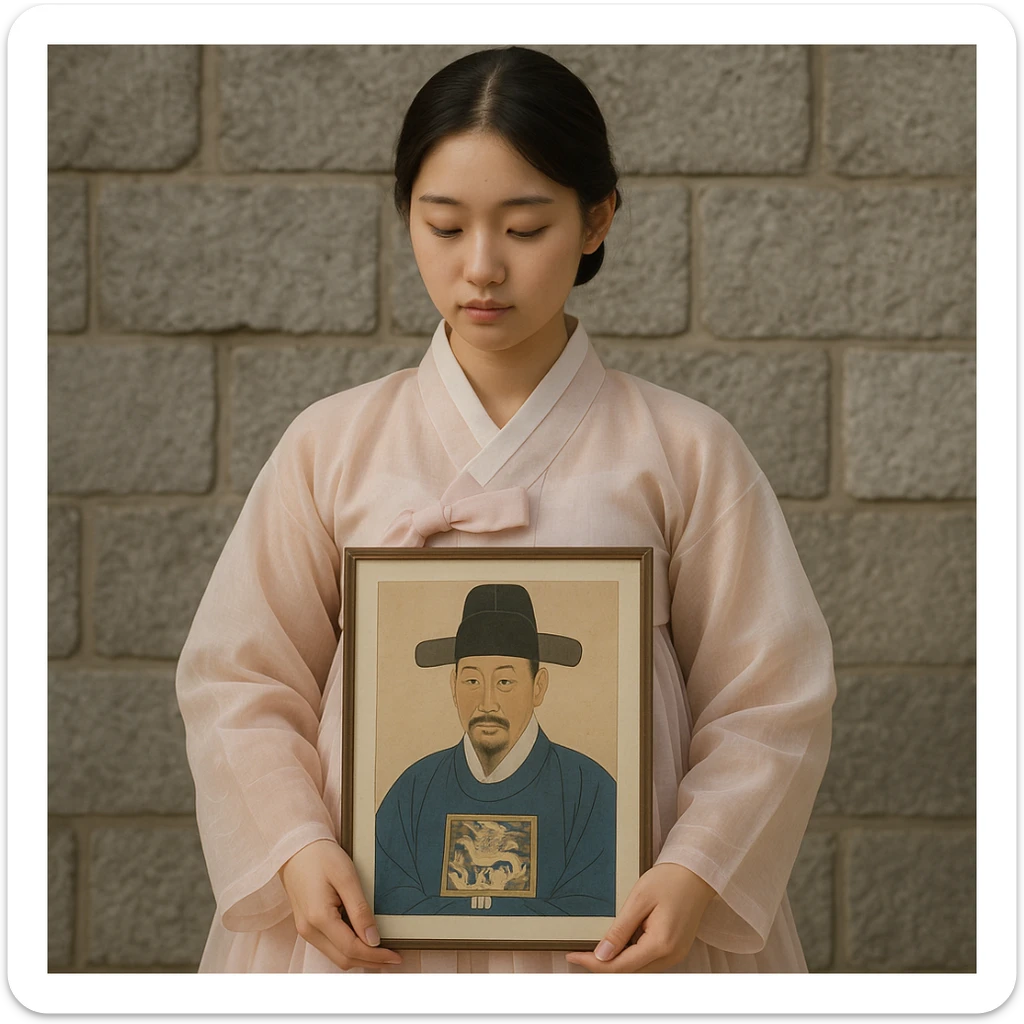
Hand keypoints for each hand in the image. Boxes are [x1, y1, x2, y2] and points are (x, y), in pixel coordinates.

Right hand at [278, 839, 402, 970]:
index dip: (376, 956)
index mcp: (318, 918)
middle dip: (370, 961)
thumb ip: (360, 910)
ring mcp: (305, 929)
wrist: (295, 847)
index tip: (396, 956)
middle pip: (344, 959)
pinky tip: (363, 940)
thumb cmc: (321, 856)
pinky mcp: (307, 925)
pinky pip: (330, 946)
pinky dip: (348, 948)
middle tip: (394, 957)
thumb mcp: (346, 877)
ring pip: (336, 956)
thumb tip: (373, 940)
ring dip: (360, 957)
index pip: (352, 949)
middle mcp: (309, 930)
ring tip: (382, 951)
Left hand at [565, 863, 715, 972]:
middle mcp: (671, 956)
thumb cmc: (670, 879)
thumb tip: (602, 954)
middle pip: (629, 971)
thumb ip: (620, 930)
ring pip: (638, 968)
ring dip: (617, 961)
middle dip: (603, 964)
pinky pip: (648, 960)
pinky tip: (620, 942)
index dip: (594, 964)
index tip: (573, 956)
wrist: (697, 873)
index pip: (620, 966)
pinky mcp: (675, 950)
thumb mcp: (639, 899)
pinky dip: (631, 955)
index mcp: (661, 944)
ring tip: (596, 946)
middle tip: (580, 952)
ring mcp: (675, 955)